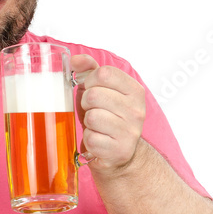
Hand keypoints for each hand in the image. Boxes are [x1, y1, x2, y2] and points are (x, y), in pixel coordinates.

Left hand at [70, 53, 145, 174]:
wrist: (119, 153)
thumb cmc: (107, 117)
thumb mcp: (101, 90)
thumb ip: (89, 70)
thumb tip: (75, 59)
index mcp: (135, 90)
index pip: (104, 73)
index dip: (90, 81)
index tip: (92, 89)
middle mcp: (137, 110)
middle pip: (94, 95)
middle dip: (86, 103)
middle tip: (92, 111)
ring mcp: (130, 131)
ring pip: (92, 117)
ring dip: (87, 122)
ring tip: (96, 126)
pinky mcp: (119, 150)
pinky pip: (91, 138)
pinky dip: (89, 140)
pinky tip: (98, 140)